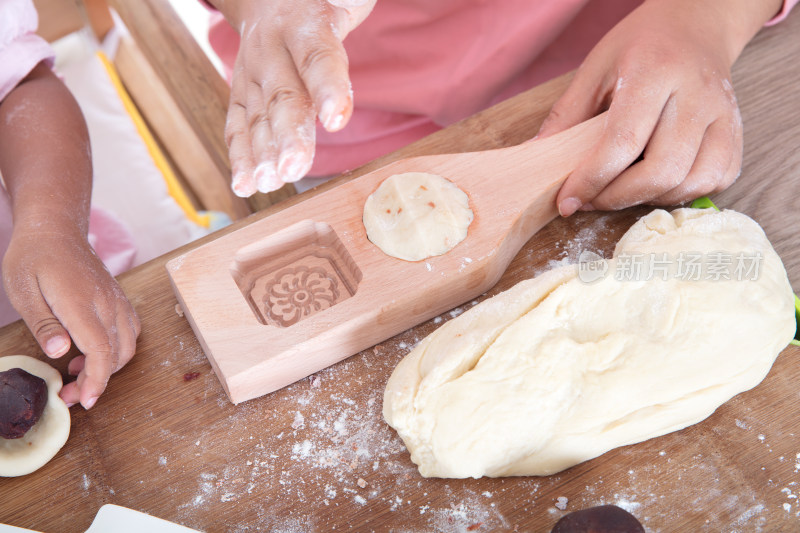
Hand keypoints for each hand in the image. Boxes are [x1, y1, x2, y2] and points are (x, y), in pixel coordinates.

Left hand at [2, 221, 139, 408]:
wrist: (55, 229)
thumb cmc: (34, 258)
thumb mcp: (23, 290)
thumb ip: (43, 324)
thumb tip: (60, 352)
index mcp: (81, 302)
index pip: (101, 350)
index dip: (95, 380)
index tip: (83, 400)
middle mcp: (107, 303)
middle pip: (117, 353)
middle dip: (97, 381)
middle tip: (69, 393)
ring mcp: (117, 300)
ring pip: (128, 345)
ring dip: (109, 367)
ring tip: (77, 372)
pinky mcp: (119, 299)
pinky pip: (131, 331)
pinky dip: (117, 349)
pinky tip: (92, 350)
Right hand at [215, 0, 375, 195]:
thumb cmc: (321, 2)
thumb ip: (349, 2)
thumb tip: (355, 1)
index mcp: (304, 23)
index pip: (316, 58)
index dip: (326, 88)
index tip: (336, 119)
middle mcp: (272, 50)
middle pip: (282, 96)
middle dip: (287, 136)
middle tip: (294, 169)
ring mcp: (252, 73)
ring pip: (258, 116)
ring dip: (262, 153)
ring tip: (269, 183)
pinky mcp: (242, 93)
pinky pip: (239, 125)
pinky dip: (241, 156)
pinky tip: (245, 184)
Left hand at [537, 0, 779, 215]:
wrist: (696, 24)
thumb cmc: (641, 46)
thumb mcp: (595, 68)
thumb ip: (567, 113)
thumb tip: (538, 155)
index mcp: (654, 72)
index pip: (623, 142)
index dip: (591, 180)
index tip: (567, 201)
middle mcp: (696, 94)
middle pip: (661, 170)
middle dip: (617, 197)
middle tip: (591, 199)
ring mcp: (723, 114)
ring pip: (691, 182)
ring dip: (649, 199)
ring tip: (620, 190)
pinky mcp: (737, 131)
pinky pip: (716, 180)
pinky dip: (683, 193)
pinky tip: (656, 182)